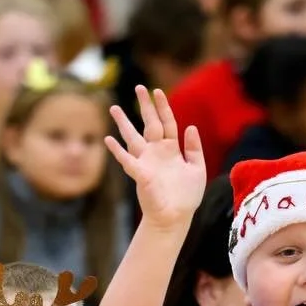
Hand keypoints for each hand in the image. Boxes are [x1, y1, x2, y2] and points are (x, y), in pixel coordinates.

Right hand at [105, 85, 206, 230]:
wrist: (176, 218)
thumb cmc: (186, 196)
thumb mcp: (197, 169)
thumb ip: (194, 148)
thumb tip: (190, 126)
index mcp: (171, 149)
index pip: (167, 122)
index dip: (163, 107)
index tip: (158, 90)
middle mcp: (157, 152)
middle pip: (150, 123)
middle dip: (145, 106)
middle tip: (139, 87)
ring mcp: (146, 162)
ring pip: (133, 137)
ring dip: (123, 123)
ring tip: (114, 108)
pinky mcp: (140, 174)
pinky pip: (127, 160)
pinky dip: (117, 151)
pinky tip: (108, 140)